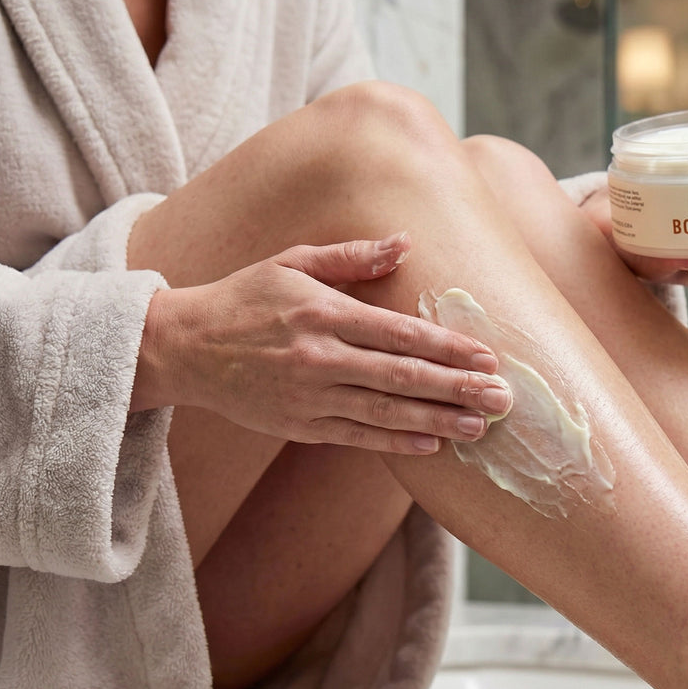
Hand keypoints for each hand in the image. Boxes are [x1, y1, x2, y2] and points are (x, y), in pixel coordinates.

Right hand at [134, 234, 511, 453]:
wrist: (184, 348)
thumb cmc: (245, 298)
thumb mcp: (293, 262)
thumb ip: (352, 257)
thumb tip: (406, 243)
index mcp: (323, 313)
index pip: (400, 333)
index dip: (448, 347)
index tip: (488, 356)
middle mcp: (319, 358)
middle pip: (402, 376)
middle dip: (458, 388)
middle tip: (503, 398)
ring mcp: (309, 397)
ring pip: (386, 413)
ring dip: (439, 420)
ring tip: (481, 427)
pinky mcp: (300, 426)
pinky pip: (358, 437)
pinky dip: (397, 443)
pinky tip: (433, 444)